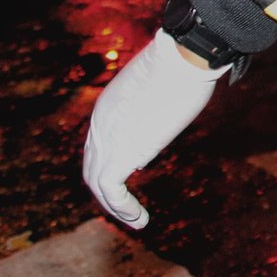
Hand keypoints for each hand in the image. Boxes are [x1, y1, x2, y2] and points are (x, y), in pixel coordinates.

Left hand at [82, 29, 230, 228]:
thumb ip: (152, 108)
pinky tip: (140, 218)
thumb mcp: (160, 85)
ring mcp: (108, 138)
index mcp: (107, 105)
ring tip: (136, 221)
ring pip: (97, 182)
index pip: (99, 143)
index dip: (112, 162)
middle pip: (92, 165)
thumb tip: (159, 124)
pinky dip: (123, 208)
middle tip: (127, 207)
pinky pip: (111, 190)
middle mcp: (100, 123)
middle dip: (107, 189)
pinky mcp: (121, 152)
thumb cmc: (184, 61)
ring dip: (115, 206)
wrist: (184, 55)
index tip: (138, 172)